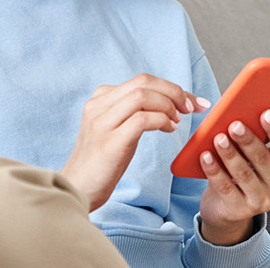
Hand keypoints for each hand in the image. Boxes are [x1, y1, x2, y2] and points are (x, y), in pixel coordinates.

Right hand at [61, 73, 207, 211]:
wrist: (78, 189)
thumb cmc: (102, 162)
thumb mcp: (116, 128)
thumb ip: (132, 111)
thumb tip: (168, 102)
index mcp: (100, 99)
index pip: (141, 80)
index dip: (171, 87)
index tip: (191, 101)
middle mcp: (98, 105)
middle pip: (143, 82)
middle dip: (174, 92)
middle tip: (190, 108)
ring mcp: (102, 122)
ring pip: (142, 96)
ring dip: (168, 106)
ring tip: (177, 121)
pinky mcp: (109, 141)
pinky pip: (142, 120)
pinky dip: (161, 121)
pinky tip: (169, 130)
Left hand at [197, 109, 269, 245]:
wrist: (225, 208)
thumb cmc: (239, 172)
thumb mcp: (247, 156)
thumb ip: (248, 139)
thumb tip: (236, 116)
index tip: (265, 113)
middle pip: (263, 158)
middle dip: (248, 140)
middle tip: (234, 125)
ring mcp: (261, 201)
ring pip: (244, 173)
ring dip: (230, 154)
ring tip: (218, 139)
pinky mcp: (240, 211)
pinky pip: (226, 187)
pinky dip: (214, 171)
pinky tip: (205, 157)